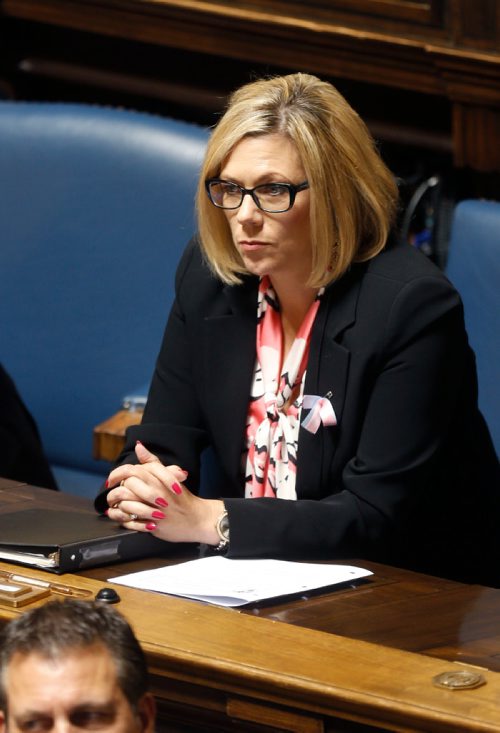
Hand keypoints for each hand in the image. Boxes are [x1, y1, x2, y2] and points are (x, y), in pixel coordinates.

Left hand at [106, 442, 222, 544]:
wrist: (197, 518)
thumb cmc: (181, 497)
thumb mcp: (169, 475)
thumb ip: (152, 461)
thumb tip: (138, 446)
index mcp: (158, 478)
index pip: (131, 471)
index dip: (117, 475)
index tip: (111, 481)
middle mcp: (157, 491)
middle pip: (127, 487)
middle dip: (115, 493)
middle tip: (112, 497)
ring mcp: (156, 509)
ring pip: (126, 505)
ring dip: (118, 507)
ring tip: (116, 508)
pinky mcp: (155, 524)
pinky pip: (131, 522)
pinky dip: (124, 521)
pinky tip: (123, 519)